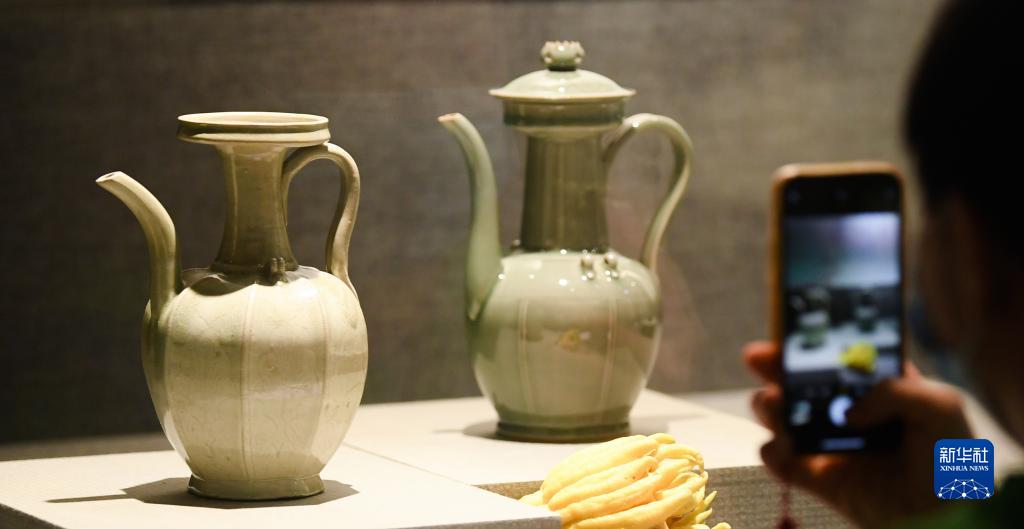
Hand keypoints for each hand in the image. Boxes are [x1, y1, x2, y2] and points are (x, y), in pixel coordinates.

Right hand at [743, 341, 971, 528]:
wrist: (946, 518)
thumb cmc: (950, 458)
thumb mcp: (939, 405)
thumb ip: (895, 390)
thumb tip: (850, 411)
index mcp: (876, 387)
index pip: (837, 356)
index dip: (811, 341)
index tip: (790, 331)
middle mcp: (848, 412)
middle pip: (800, 381)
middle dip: (774, 366)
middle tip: (757, 358)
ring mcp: (830, 446)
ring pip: (784, 418)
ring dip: (769, 407)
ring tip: (772, 403)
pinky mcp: (820, 479)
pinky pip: (784, 463)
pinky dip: (773, 453)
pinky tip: (780, 446)